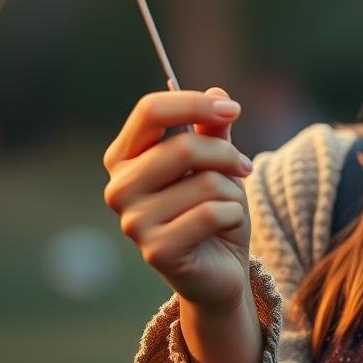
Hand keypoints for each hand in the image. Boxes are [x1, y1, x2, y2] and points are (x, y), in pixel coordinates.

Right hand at [103, 88, 254, 315]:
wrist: (217, 270)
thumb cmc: (211, 209)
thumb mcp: (216, 163)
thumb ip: (213, 130)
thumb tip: (216, 93)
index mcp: (125, 156)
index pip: (150, 111)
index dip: (193, 103)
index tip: (233, 109)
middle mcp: (118, 187)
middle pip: (183, 146)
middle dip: (226, 155)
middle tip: (244, 168)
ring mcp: (132, 222)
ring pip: (204, 183)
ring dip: (232, 192)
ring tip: (227, 206)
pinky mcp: (155, 250)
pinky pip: (211, 214)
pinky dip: (233, 215)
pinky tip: (225, 227)